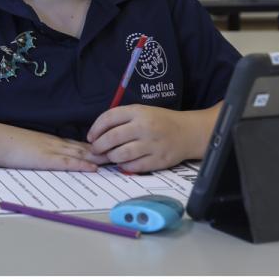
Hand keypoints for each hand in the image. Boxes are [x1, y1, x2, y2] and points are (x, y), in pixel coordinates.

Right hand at [0, 125, 108, 171]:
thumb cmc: (9, 145)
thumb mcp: (29, 145)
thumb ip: (41, 150)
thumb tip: (48, 156)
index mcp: (52, 141)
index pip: (78, 145)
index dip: (95, 148)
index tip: (110, 150)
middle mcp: (55, 143)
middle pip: (84, 147)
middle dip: (103, 151)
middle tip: (121, 153)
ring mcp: (51, 150)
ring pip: (80, 153)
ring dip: (98, 157)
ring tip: (115, 160)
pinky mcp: (45, 159)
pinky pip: (67, 162)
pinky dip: (81, 164)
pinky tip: (92, 168)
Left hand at [87, 105, 210, 172]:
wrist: (188, 132)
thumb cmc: (160, 121)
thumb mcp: (141, 111)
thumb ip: (121, 119)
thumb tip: (97, 134)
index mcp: (138, 112)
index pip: (109, 118)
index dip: (95, 128)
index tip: (91, 137)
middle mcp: (144, 127)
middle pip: (112, 138)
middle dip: (99, 146)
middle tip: (96, 150)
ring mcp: (152, 144)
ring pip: (121, 154)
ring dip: (111, 157)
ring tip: (109, 156)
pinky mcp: (159, 160)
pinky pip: (134, 166)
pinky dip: (125, 166)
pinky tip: (123, 163)